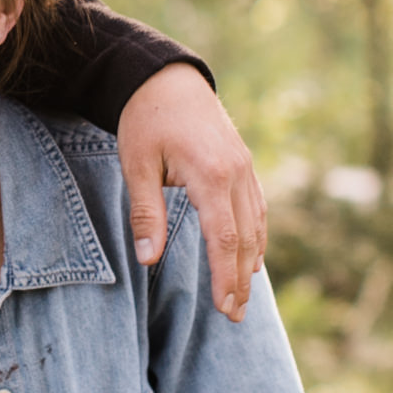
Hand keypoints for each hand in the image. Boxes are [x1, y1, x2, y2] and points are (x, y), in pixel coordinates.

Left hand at [118, 62, 266, 319]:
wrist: (167, 77)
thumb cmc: (145, 120)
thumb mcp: (136, 165)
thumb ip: (146, 212)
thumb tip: (148, 259)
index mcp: (210, 174)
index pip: (223, 237)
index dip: (223, 275)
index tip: (223, 307)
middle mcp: (236, 173)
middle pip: (245, 237)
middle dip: (240, 280)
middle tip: (234, 315)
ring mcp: (244, 167)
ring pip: (256, 224)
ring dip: (250, 262)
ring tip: (243, 297)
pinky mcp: (244, 163)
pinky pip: (256, 207)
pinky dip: (256, 236)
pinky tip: (251, 257)